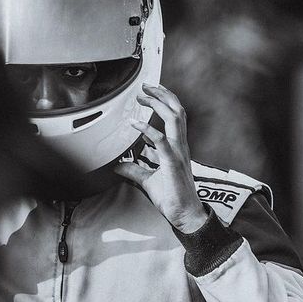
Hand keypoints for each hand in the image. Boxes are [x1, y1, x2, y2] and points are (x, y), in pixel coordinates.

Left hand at [114, 84, 207, 232]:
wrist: (185, 216)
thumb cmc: (172, 197)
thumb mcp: (148, 180)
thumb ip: (134, 170)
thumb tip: (118, 166)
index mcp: (177, 147)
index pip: (175, 115)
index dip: (165, 100)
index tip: (151, 91)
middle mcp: (180, 145)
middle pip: (177, 110)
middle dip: (162, 94)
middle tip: (146, 85)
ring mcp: (178, 152)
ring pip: (174, 118)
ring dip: (158, 104)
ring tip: (143, 95)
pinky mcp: (172, 163)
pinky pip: (161, 141)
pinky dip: (147, 129)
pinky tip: (133, 123)